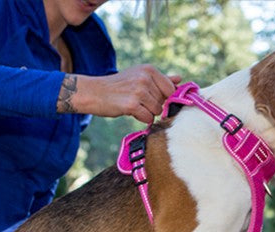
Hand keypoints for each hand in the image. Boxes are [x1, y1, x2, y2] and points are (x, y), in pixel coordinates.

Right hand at [57, 65, 181, 123]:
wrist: (94, 92)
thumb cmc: (119, 86)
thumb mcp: (139, 77)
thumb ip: (161, 79)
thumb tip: (180, 79)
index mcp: (149, 70)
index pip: (171, 89)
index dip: (164, 98)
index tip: (151, 98)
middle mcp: (145, 78)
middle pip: (164, 102)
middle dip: (154, 105)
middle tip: (138, 100)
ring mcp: (139, 91)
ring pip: (157, 111)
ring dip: (147, 112)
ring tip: (134, 105)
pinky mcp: (132, 105)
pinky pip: (148, 118)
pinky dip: (141, 118)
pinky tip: (131, 111)